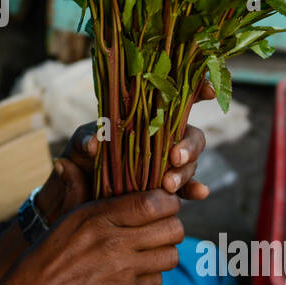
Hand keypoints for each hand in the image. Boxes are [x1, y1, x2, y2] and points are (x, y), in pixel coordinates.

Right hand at [0, 187, 185, 284]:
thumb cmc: (42, 258)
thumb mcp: (62, 220)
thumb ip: (78, 191)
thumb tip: (67, 162)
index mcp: (97, 218)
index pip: (154, 203)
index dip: (167, 201)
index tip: (162, 202)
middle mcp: (114, 243)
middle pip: (172, 229)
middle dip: (171, 225)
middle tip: (159, 226)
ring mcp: (123, 272)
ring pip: (171, 256)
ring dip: (164, 251)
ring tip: (148, 249)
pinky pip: (156, 280)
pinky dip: (150, 275)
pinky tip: (133, 271)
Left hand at [33, 76, 216, 225]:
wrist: (76, 191)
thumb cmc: (80, 157)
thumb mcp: (78, 143)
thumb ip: (84, 139)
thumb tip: (93, 144)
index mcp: (145, 118)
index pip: (176, 100)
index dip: (198, 91)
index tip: (209, 92)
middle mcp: (162, 138)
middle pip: (191, 136)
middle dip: (189, 146)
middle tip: (175, 157)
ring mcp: (166, 164)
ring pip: (190, 163)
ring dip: (185, 172)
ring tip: (168, 184)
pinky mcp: (165, 187)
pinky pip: (186, 188)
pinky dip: (194, 190)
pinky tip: (199, 193)